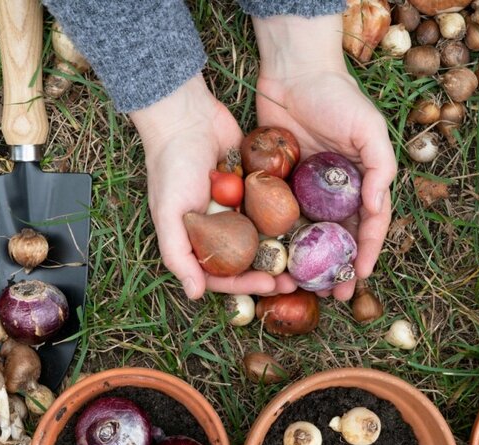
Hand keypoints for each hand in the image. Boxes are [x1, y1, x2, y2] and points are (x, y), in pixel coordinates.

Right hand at [131, 74, 296, 298]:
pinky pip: (274, 207)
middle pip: (248, 260)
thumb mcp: (168, 213)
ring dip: (284, 250)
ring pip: (265, 237)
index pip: (223, 273)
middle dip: (271, 272)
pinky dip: (288, 218)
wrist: (186, 116)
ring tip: (307, 259)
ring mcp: (239, 207)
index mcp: (197, 239)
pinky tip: (310, 227)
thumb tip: (195, 295)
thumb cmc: (171, 165)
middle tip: (295, 280)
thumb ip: (178, 255)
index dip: (245, 284)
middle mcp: (219, 228)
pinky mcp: (255, 186)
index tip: (269, 285)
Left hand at [252, 14, 396, 300]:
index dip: (366, 252)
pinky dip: (279, 239)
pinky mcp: (278, 184)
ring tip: (303, 287)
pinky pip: (279, 217)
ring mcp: (306, 190)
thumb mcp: (369, 128)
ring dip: (308, 262)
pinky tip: (274, 259)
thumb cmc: (337, 97)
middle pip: (338, 238)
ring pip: (309, 234)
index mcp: (362, 181)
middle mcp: (335, 191)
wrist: (293, 72)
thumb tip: (378, 207)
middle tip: (333, 295)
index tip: (359, 277)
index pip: (369, 225)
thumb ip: (380, 167)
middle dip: (338, 268)